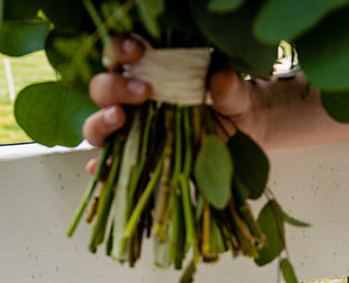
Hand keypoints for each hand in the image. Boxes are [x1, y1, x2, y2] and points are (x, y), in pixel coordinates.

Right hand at [81, 36, 261, 173]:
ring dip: (102, 122)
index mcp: (152, 72)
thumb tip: (220, 79)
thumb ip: (230, 88)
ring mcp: (134, 134)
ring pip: (98, 125)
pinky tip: (102, 167)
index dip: (120, 49)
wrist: (251, 139)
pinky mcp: (140, 164)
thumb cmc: (237, 106)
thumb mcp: (240, 95)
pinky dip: (103, 167)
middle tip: (144, 92)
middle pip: (102, 89)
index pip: (120, 54)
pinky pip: (112, 166)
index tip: (139, 51)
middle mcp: (135, 101)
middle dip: (114, 87)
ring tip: (119, 119)